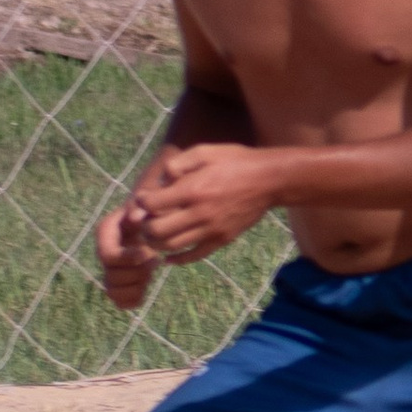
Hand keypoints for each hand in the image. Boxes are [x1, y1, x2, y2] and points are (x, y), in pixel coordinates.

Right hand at [93, 205, 158, 310]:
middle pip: (111, 276)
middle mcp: (104, 253)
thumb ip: (141, 208)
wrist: (155, 217)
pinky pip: (119, 301)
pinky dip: (134, 300)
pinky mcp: (120, 282)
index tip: (148, 254)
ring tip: (150, 274)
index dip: (127, 259)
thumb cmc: (153, 207)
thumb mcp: (148, 203)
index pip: (108, 255)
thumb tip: (135, 217)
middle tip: (155, 261)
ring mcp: (110, 269)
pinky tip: (146, 286)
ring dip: (134, 287)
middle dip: (135, 273)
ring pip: (112, 292)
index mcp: (105, 233)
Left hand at [128, 144, 282, 265]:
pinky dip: (176, 260)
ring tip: (154, 236)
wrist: (269, 180)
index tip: (143, 199)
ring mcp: (210, 229)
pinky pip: (193, 256)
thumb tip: (162, 178)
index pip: (153, 204)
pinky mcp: (221, 240)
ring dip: (156, 244)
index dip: (141, 202)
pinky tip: (169, 257)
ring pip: (171, 246)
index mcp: (193, 189)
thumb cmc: (236, 161)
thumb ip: (180, 163)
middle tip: (146, 220)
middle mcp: (199, 213)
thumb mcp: (206, 151)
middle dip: (144, 226)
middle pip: (157, 230)